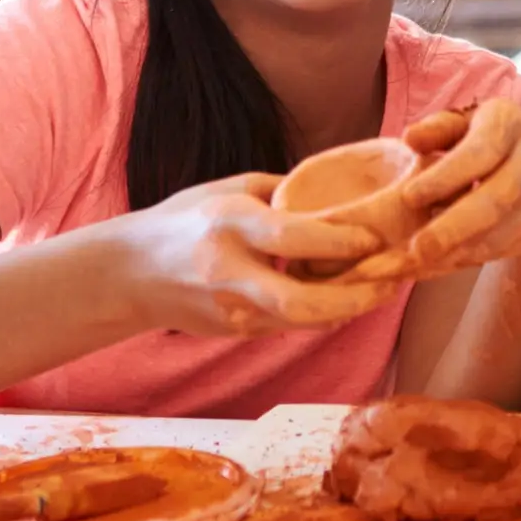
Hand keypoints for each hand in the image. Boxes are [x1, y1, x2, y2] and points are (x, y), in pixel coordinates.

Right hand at [118, 174, 400, 336]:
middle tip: (392, 282)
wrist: (129, 273)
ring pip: (302, 321)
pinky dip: (324, 314)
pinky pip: (291, 326)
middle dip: (354, 298)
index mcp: (228, 223)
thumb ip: (285, 192)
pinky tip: (350, 298)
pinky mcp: (235, 332)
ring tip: (382, 288)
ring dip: (348, 309)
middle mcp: (229, 272)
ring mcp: (230, 310)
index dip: (339, 241)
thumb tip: (342, 189)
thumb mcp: (230, 189)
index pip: (290, 236)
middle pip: (300, 302)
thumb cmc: (186, 221)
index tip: (376, 238)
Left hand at [382, 100, 520, 278]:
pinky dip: (469, 259)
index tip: (408, 196)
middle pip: (496, 201)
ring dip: (457, 251)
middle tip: (416, 248)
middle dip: (453, 228)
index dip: (445, 176)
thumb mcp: (470, 123)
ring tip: (420, 261)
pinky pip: (506, 248)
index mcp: (513, 125)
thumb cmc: (496, 140)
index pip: (480, 152)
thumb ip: (438, 130)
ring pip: (501, 233)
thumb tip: (411, 138)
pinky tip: (441, 263)